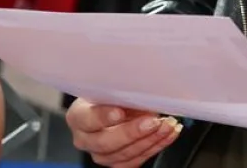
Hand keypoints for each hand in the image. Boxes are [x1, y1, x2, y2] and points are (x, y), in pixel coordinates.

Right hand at [65, 99, 181, 167]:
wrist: (107, 108)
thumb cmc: (107, 95)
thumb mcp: (108, 87)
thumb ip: (119, 91)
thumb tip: (141, 88)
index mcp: (78, 117)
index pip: (87, 119)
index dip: (104, 116)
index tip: (120, 111)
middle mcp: (85, 140)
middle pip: (106, 142)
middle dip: (132, 132)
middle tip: (152, 120)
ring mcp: (101, 155)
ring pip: (124, 154)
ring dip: (150, 139)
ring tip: (166, 125)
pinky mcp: (117, 163)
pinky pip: (137, 160)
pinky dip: (156, 146)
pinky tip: (168, 134)